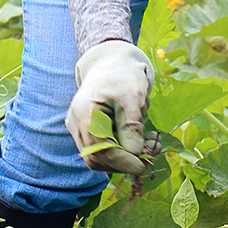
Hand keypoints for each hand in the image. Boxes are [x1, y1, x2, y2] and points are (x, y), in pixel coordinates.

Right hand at [66, 40, 154, 173]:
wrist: (113, 62)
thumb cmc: (124, 75)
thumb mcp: (133, 96)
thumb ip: (131, 124)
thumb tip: (134, 153)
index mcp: (85, 113)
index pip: (101, 150)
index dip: (123, 162)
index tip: (144, 166)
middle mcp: (77, 124)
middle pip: (98, 157)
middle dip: (126, 161)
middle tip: (151, 153)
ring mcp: (80, 128)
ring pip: (101, 155)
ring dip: (126, 155)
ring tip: (150, 144)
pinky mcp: (88, 130)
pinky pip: (104, 146)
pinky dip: (122, 148)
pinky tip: (141, 139)